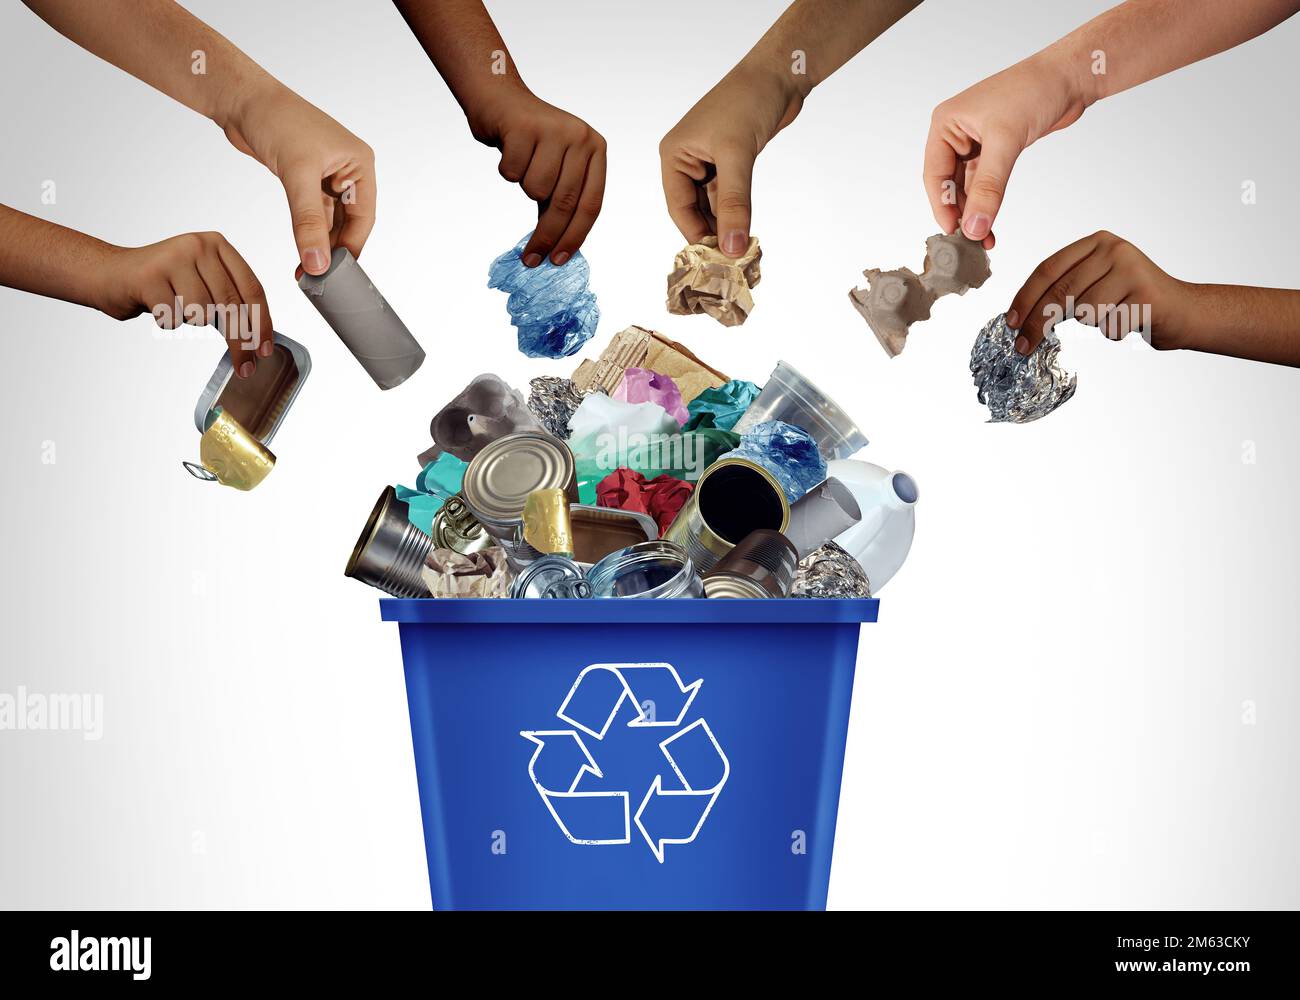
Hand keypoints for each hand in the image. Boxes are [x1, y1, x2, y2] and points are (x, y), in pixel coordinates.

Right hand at [96, 232, 274, 377]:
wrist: (109, 273)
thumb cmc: (163, 284)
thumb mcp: (202, 282)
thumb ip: (229, 299)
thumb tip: (259, 339)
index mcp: (218, 245)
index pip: (252, 288)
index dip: (263, 323)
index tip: (266, 350)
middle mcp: (199, 246)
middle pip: (232, 305)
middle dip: (241, 342)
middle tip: (245, 367)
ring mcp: (173, 258)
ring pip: (202, 313)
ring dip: (191, 322)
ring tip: (175, 307)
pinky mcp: (149, 276)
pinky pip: (173, 318)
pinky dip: (167, 321)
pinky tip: (156, 306)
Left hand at [221, 82, 375, 275]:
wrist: (240, 99)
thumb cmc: (276, 119)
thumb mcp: (296, 174)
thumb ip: (308, 221)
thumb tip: (317, 262)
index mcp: (360, 164)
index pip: (364, 218)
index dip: (351, 247)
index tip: (336, 275)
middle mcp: (348, 171)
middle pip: (350, 224)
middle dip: (334, 250)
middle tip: (320, 278)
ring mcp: (328, 177)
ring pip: (331, 222)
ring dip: (320, 245)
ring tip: (308, 270)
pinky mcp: (307, 181)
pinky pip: (314, 216)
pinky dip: (308, 234)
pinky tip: (301, 252)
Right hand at [469, 89, 605, 266]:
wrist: (500, 100)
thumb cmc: (530, 143)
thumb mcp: (557, 168)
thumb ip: (562, 200)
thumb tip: (557, 249)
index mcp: (595, 149)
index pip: (591, 204)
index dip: (575, 237)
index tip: (559, 261)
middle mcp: (580, 137)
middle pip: (565, 203)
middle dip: (547, 235)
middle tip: (531, 258)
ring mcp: (554, 129)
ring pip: (535, 188)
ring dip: (523, 186)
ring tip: (522, 165)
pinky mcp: (524, 126)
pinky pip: (512, 173)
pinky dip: (506, 168)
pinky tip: (509, 149)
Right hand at [660, 65, 802, 255]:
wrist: (779, 74)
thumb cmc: (748, 101)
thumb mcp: (738, 156)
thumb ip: (735, 203)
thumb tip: (732, 247)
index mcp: (675, 155)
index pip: (679, 207)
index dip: (695, 235)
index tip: (714, 261)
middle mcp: (687, 160)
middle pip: (694, 210)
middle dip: (712, 234)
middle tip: (729, 261)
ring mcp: (708, 162)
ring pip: (713, 206)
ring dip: (726, 226)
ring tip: (739, 251)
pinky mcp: (730, 163)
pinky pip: (728, 197)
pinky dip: (737, 214)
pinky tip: (746, 231)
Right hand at [924, 52, 1087, 248]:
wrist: (1071, 76)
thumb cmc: (1034, 90)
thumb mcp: (1006, 142)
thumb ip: (989, 188)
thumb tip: (974, 227)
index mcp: (946, 123)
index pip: (935, 174)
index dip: (942, 205)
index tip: (954, 232)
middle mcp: (956, 133)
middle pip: (949, 184)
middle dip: (960, 213)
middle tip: (971, 241)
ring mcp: (976, 142)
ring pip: (967, 187)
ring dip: (975, 212)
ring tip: (984, 239)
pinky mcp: (995, 150)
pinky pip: (985, 184)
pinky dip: (988, 203)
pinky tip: (992, 224)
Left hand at [1007, 231, 1186, 354]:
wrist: (1183, 310)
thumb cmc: (1130, 300)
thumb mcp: (1094, 284)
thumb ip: (1064, 289)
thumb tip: (1019, 318)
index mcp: (1096, 242)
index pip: (1048, 269)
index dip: (1025, 298)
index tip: (1010, 323)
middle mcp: (1114, 249)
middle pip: (1060, 292)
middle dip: (1037, 323)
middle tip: (1022, 347)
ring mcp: (1132, 269)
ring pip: (1085, 312)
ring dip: (1093, 324)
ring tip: (1114, 314)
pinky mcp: (1147, 294)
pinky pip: (1109, 326)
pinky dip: (1115, 331)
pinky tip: (1132, 320)